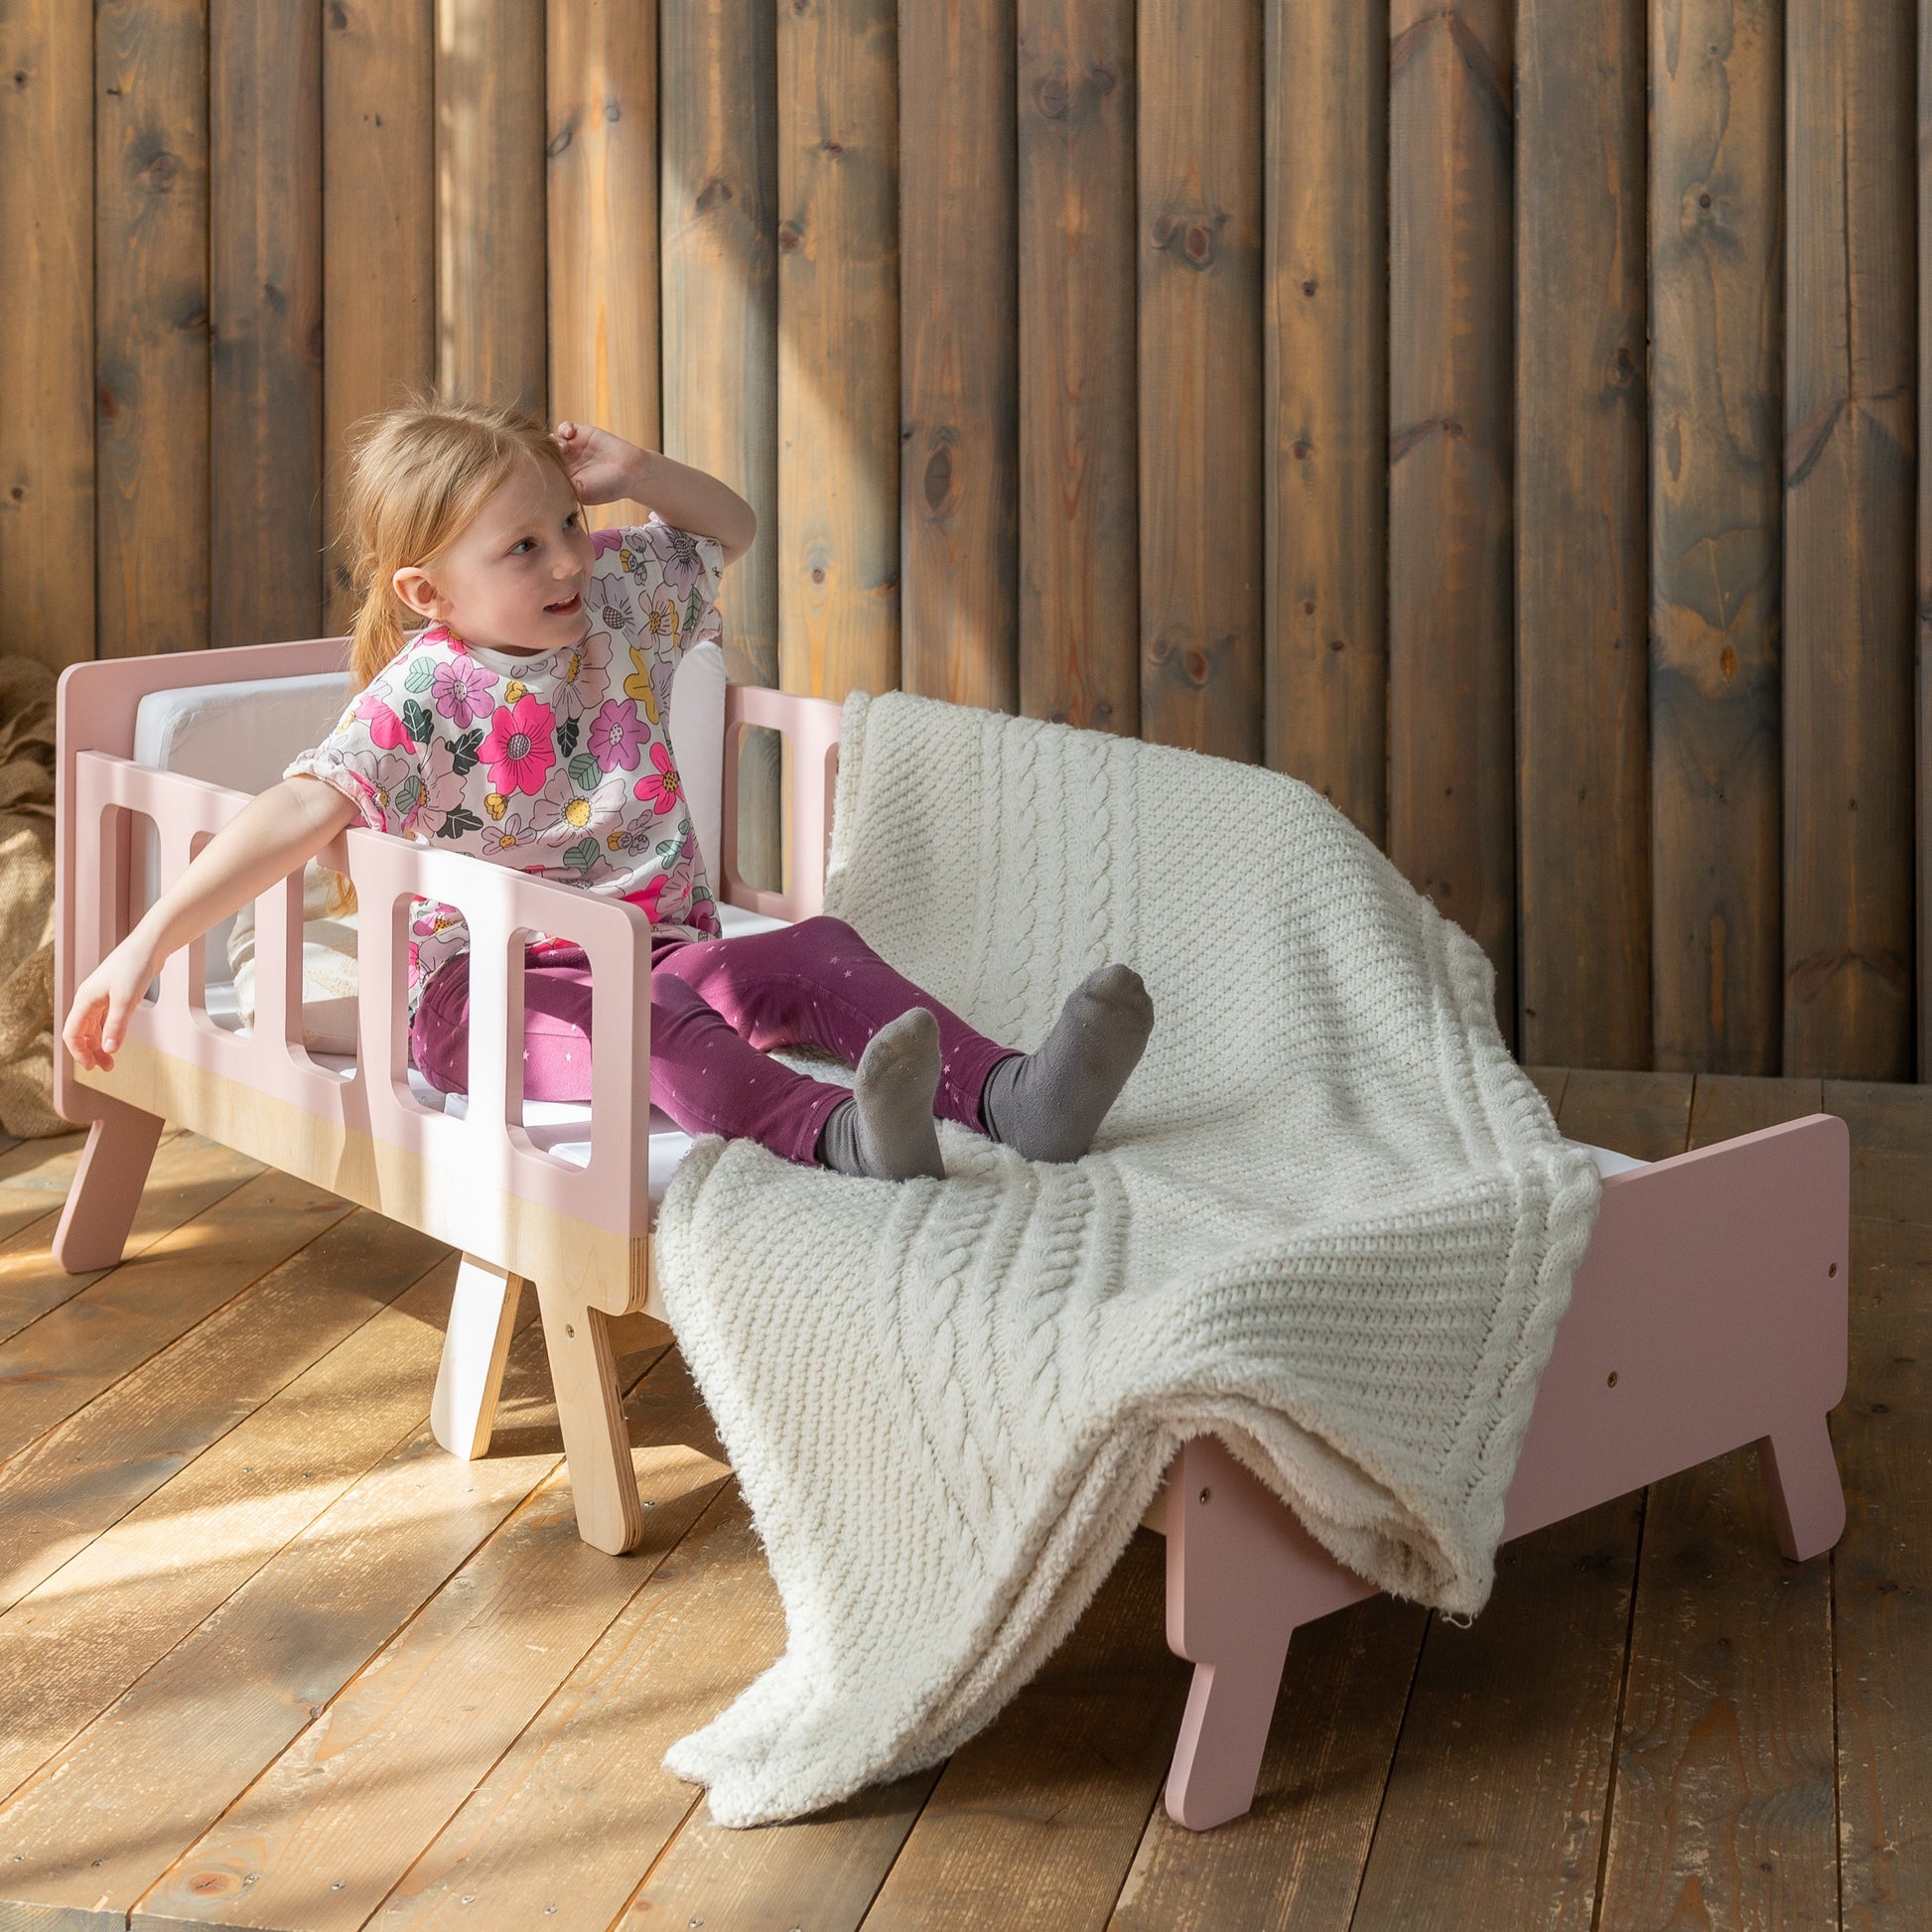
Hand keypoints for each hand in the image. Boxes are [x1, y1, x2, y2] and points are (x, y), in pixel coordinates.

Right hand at [63, 937, 159, 1074]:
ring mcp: (100, 996)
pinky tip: (115, 1040)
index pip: (72, 1033)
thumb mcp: (127, 1000)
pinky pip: (103, 1019)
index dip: (79, 1052)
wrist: (149, 946)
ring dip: (99, 1044)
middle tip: (107, 1068)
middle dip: (91, 1052)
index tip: (92, 1067)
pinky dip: (107, 1032)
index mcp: (85, 1000)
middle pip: (82, 1032)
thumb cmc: (135, 967)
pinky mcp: (113, 994)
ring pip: (93, 1026)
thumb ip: (117, 1025)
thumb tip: (108, 1049)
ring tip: (111, 1060)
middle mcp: (88, 999)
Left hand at [550, 421, 652, 508]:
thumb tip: (538, 481)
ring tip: (564, 446)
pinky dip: (563, 428)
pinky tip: (570, 435)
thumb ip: (559, 486)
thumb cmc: (608, 487)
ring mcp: (574, 447)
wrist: (631, 472)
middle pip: (545, 453)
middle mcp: (567, 463)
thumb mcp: (580, 492)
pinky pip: (565, 427)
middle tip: (553, 455)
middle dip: (545, 452)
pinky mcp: (583, 433)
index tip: (542, 466)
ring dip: (553, 440)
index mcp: (565, 479)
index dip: (540, 466)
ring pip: (552, 439)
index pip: (544, 470)